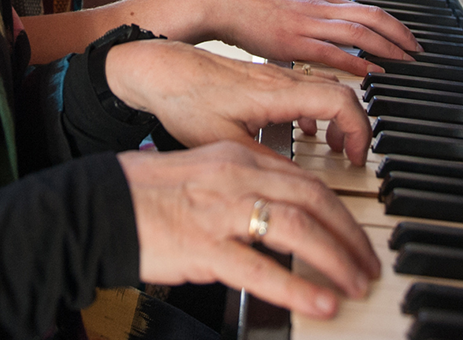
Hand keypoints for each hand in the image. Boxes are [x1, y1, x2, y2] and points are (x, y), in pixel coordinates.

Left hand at [104, 38, 371, 162]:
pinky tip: (305, 130)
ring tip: (333, 148)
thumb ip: (264, 161)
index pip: (340, 100)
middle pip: (341, 92)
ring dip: (338, 118)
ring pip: (325, 88)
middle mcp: (281, 79)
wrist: (158, 69)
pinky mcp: (263, 77)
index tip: (355, 157)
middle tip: (351, 157)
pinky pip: (306, 88)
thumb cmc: (184, 100)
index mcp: (276, 92)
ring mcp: (273, 75)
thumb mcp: (223, 142)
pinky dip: (318, 110)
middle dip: (356, 127)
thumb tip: (298, 185)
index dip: (358, 129)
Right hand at [119, 142, 381, 316]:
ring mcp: (220, 211)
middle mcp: (234, 178)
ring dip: (336, 258)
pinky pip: (263, 267)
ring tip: (355, 284)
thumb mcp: (199, 176)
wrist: (95, 205)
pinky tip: (321, 303)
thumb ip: (240, 189)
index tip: (355, 238)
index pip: (304, 179)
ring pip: (298, 226)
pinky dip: (299, 287)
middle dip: (349, 235)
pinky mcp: (204, 246)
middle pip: (314, 198)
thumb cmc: (142, 196)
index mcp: (235, 160)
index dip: (339, 211)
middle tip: (367, 265)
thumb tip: (276, 216)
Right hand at [191, 0, 418, 77]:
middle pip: (372, 15)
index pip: (367, 7)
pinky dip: (357, 61)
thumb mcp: (287, 4)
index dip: (393, 23)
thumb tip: (327, 33)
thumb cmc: (247, 7)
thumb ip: (310, 14)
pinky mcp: (293, 41)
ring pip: (360, 31)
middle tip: (418, 51)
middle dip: (400, 34)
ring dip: (388, 47)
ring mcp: (307, 23)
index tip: (407, 38)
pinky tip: (372, 72)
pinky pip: (333, 51)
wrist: (219, 2)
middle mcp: (318, 6)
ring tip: (405, 62)